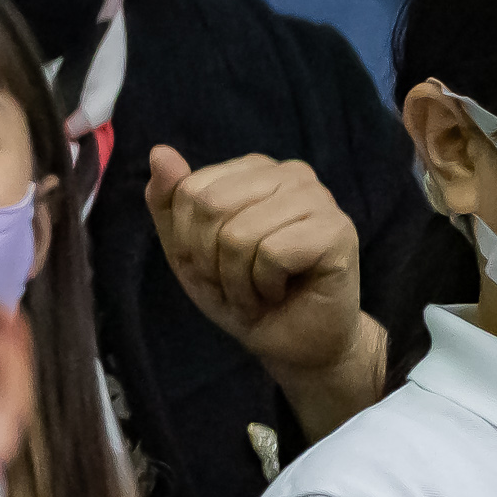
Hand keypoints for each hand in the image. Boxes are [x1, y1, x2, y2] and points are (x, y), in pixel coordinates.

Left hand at [145, 147, 363, 379]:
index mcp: (254, 168)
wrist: (295, 344)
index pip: (189, 191)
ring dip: (238, 280)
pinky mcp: (337, 230)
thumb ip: (169, 202)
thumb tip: (159, 152)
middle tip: (236, 283)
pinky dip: (264, 286)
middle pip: (211, 207)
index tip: (213, 265)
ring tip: (260, 290)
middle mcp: (290, 173)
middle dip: (211, 261)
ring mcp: (319, 198)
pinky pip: (272, 254)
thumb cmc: (244, 292)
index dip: (189, 241)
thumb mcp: (189, 251)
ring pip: (240, 234)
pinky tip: (281, 292)